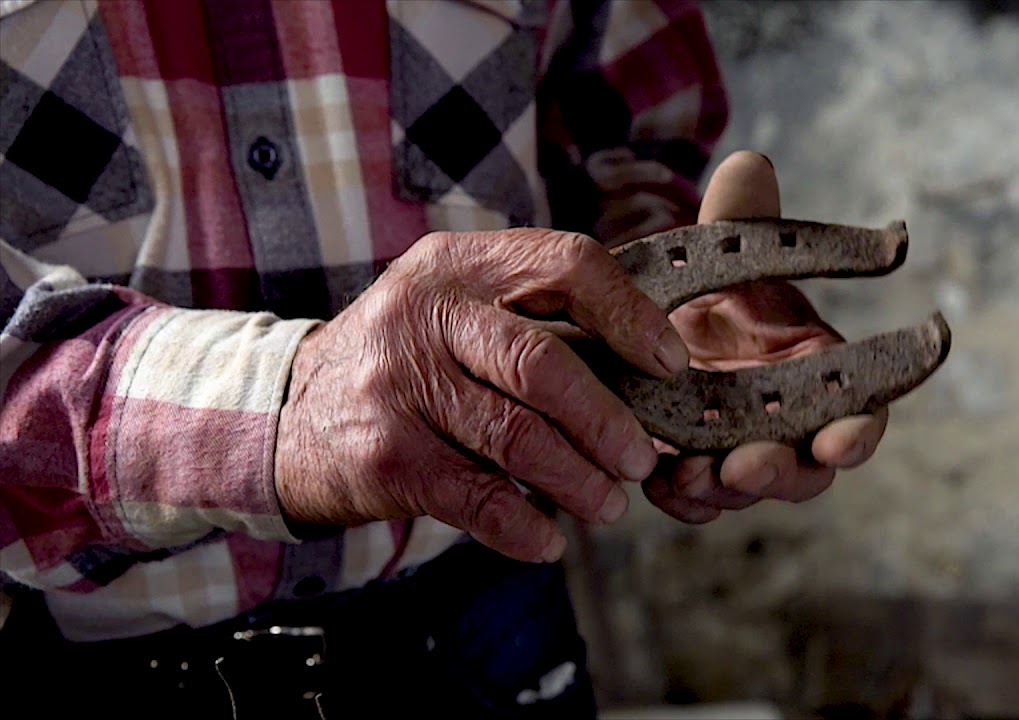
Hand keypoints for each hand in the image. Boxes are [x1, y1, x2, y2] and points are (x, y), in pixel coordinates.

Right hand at [274, 229, 688, 562]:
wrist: (294, 414)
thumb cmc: (410, 361)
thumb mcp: (457, 307)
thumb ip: (535, 317)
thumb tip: (648, 368)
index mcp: (460, 264)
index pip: (565, 263)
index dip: (629, 313)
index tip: (668, 362)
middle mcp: (425, 311)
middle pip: (542, 362)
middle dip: (608, 420)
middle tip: (643, 459)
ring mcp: (398, 383)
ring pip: (515, 438)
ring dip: (578, 481)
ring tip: (609, 505)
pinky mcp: (384, 454)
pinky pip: (475, 498)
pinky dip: (523, 526)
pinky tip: (548, 540)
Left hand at [641, 151, 890, 521]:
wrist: (654, 319)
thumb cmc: (716, 286)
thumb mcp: (726, 252)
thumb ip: (742, 218)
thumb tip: (750, 164)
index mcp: (820, 371)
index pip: (858, 413)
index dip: (856, 434)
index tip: (841, 443)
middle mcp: (791, 421)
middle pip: (804, 468)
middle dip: (780, 473)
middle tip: (747, 468)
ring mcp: (742, 450)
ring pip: (746, 489)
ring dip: (723, 490)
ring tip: (688, 476)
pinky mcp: (695, 468)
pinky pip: (696, 498)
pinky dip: (682, 498)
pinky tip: (658, 483)